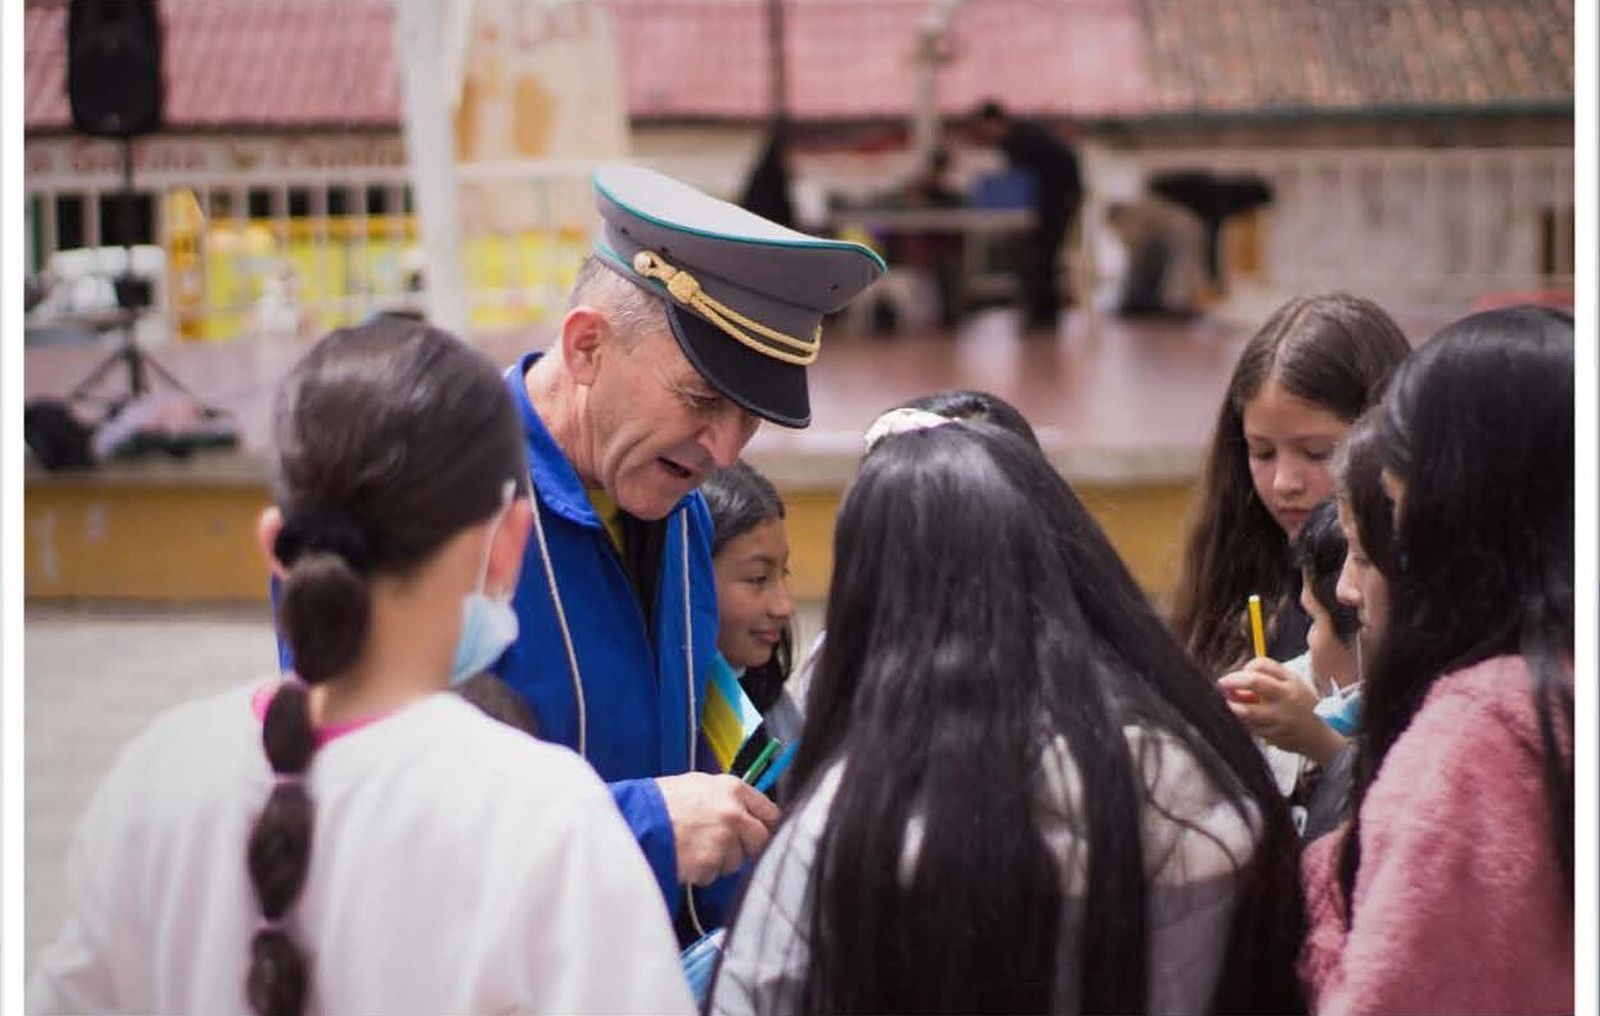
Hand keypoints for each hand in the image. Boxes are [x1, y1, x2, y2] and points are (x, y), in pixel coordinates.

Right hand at [656, 772, 780, 885]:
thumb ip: (726, 798)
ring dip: (720, 861)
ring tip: (695, 848)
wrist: (636, 819)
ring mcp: (723, 839)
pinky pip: (714, 875)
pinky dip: (702, 873)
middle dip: (745, 847)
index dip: (765, 825)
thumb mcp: (698, 785)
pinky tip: (686, 858)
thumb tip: (745, 813)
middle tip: (723, 847)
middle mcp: (734, 813)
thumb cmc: (662, 801)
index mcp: (734, 789)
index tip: (761, 833)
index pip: (770, 812)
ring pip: (737, 861)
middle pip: (760, 840)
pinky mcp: (710, 862)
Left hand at [1219, 658, 1345, 764]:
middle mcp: (1286, 697)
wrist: (1318, 736)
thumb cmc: (1300, 706)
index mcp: (1290, 682)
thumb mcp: (1291, 685)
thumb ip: (1267, 678)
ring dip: (1233, 706)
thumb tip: (1236, 680)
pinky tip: (1242, 718)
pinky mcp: (1274, 735)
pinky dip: (1242, 721)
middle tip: (1222, 683)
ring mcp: (1280, 718)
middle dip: (1233, 680)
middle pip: (1254, 682)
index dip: (1246, 667)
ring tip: (1230, 704)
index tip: (1239, 674)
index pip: (1263, 665)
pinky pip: (1250, 727)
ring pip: (1247, 710)